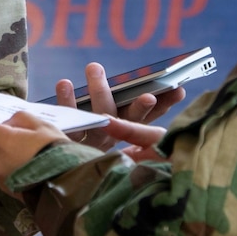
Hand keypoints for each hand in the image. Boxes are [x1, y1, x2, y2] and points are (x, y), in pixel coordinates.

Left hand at [0, 104, 67, 185]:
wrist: (68, 187)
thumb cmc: (54, 151)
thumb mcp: (41, 125)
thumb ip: (20, 119)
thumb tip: (9, 123)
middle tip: (2, 127)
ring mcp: (0, 177)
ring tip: (20, 144)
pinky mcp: (9, 189)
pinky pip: (2, 170)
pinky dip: (8, 162)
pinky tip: (26, 160)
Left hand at [55, 63, 181, 156]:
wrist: (58, 169)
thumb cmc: (92, 131)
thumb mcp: (114, 116)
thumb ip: (132, 105)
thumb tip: (161, 83)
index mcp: (129, 133)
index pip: (151, 118)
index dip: (166, 105)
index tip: (179, 90)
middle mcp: (115, 140)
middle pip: (130, 122)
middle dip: (140, 108)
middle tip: (149, 96)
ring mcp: (92, 143)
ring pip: (99, 119)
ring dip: (98, 91)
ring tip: (94, 67)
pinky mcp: (68, 142)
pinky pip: (69, 121)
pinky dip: (66, 101)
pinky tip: (64, 83)